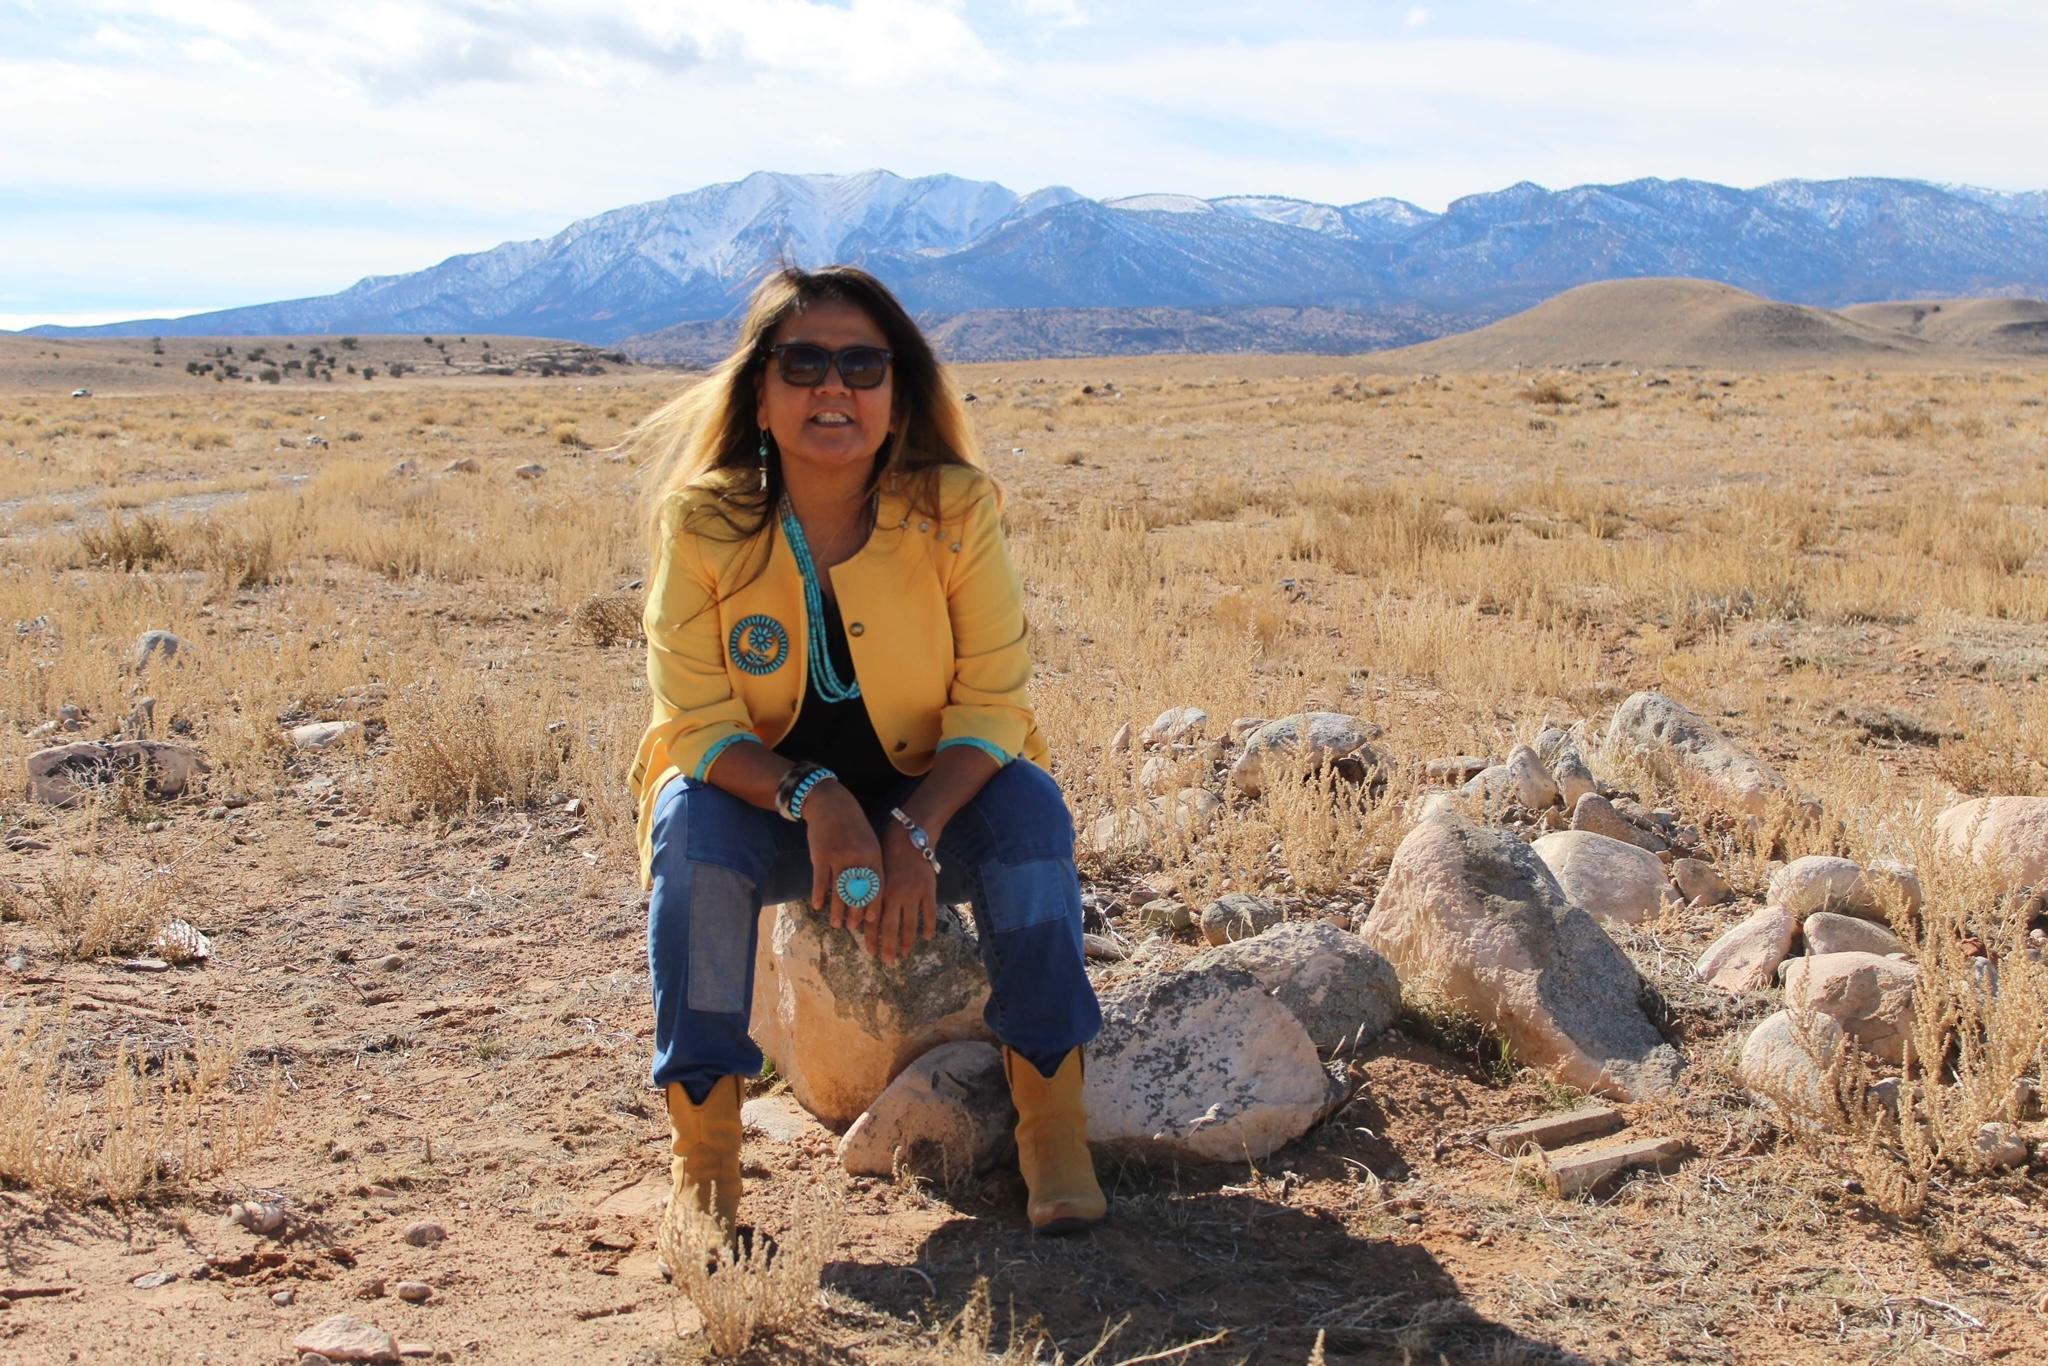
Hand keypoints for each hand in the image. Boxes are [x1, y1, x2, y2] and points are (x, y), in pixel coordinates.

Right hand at [802, 783, 883, 932]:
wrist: (830, 803)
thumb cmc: (852, 824)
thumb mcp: (869, 840)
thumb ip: (871, 863)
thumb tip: (871, 890)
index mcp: (873, 853)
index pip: (876, 884)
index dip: (874, 904)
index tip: (871, 920)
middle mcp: (857, 857)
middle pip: (858, 891)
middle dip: (856, 912)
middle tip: (854, 927)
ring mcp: (838, 856)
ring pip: (839, 890)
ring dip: (838, 909)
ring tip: (837, 924)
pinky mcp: (820, 855)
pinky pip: (820, 881)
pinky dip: (819, 895)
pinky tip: (818, 906)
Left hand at [873, 820, 940, 964]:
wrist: (910, 836)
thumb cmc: (887, 852)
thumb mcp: (874, 871)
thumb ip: (870, 893)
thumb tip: (862, 915)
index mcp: (880, 890)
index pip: (874, 920)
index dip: (872, 937)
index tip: (870, 952)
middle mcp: (896, 895)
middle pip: (891, 927)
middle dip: (887, 946)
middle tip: (887, 962)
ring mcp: (914, 893)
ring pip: (910, 923)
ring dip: (906, 941)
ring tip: (904, 954)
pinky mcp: (929, 889)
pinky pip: (929, 912)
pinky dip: (929, 926)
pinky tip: (927, 938)